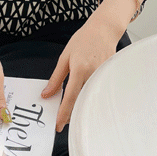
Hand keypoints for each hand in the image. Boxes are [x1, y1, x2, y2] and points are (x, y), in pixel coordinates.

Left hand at [42, 17, 122, 131]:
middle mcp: (93, 74)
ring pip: (91, 99)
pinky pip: (99, 92)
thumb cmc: (84, 40)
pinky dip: (91, 99)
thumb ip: (56, 78)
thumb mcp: (65, 57)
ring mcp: (103, 75)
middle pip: (83, 102)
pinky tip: (85, 102)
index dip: (64, 113)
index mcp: (80, 69)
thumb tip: (46, 94)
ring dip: (81, 108)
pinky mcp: (110, 76)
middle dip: (72, 114)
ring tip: (72, 114)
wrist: (104, 29)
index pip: (71, 97)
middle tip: (63, 123)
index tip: (58, 125)